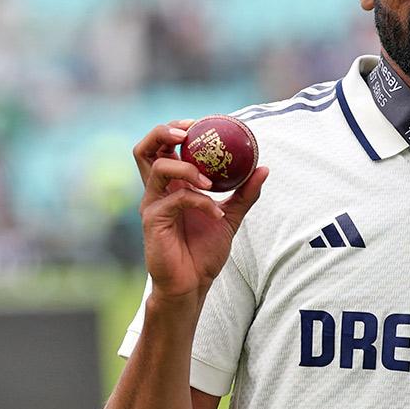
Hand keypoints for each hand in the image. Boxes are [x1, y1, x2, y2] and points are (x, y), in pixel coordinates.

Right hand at [134, 120, 268, 304]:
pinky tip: (216, 212)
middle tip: (189, 132)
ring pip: (159, 167)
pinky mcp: (153, 221)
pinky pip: (176, 198)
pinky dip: (200, 200)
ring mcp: (152, 204)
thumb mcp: (230, 217)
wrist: (192, 285)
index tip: (200, 123)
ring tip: (210, 181)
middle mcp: (157, 190)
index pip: (164, 146)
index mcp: (171, 185)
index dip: (177, 128)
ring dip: (187, 167)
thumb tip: (264, 167)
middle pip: (145, 148)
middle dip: (165, 132)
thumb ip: (245, 193)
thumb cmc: (204, 252)